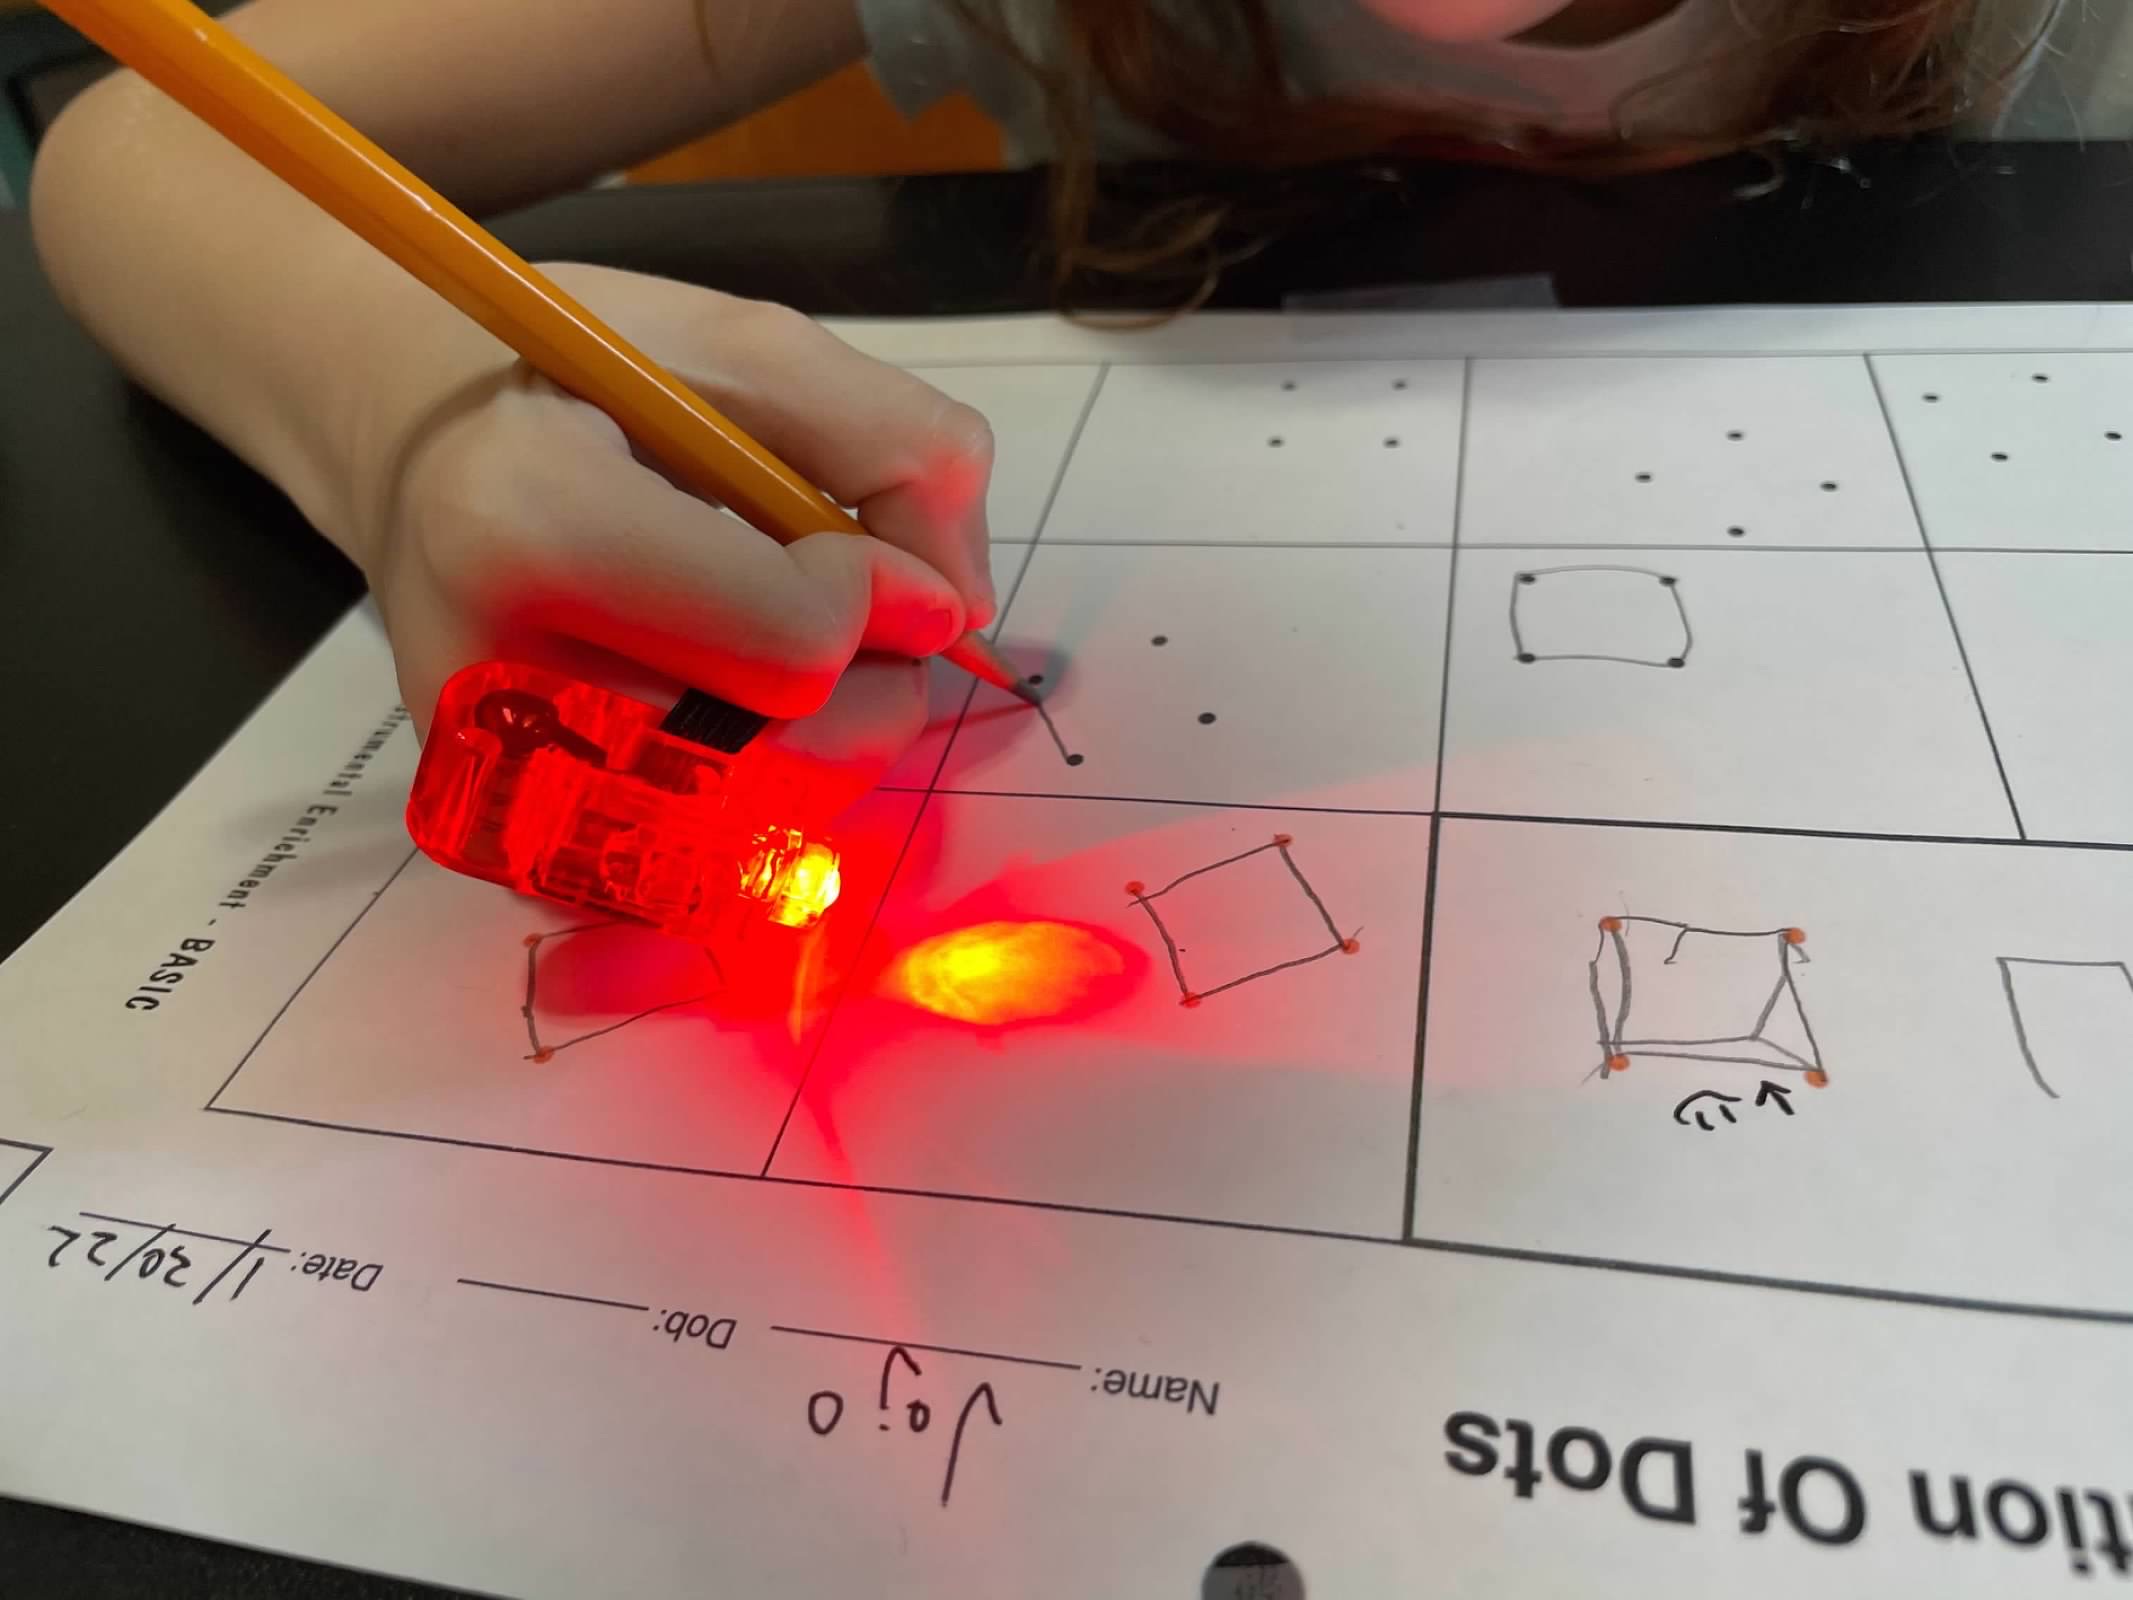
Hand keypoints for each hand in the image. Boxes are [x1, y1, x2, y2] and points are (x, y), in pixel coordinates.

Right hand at [358, 264, 996, 822]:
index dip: (875, 589)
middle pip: (799, 756)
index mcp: (521, 525)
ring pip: (779, 826)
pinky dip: (768, 791)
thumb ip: (893, 443)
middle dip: (866, 674)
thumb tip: (961, 605)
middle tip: (814, 589)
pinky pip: (718, 866)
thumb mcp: (746, 348)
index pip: (793, 642)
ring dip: (830, 733)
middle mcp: (495, 687)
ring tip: (756, 636)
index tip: (852, 533)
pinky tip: (716, 703)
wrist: (415, 459)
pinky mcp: (523, 860)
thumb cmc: (580, 388)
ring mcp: (502, 795)